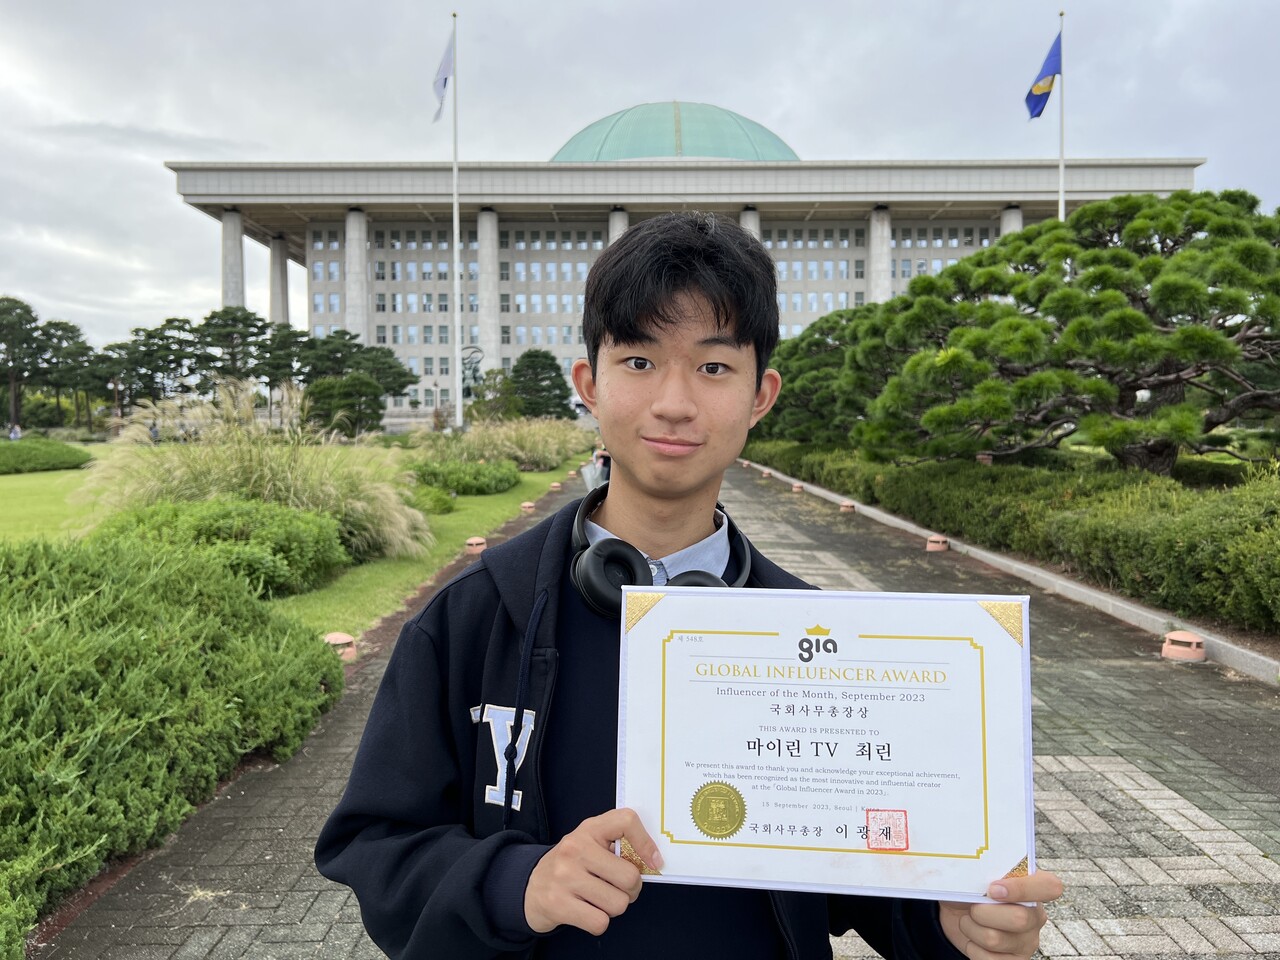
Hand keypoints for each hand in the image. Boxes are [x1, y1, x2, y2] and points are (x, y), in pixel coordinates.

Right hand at [524, 808, 662, 935]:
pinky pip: (600, 922)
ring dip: (614, 907)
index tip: (653, 861)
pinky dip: (599, 921)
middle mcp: (575, 848)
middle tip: (619, 888)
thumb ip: (618, 844)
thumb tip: (652, 862)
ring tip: (600, 898)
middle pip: (630, 876)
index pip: (626, 821)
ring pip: (618, 903)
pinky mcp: (558, 903)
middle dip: (631, 889)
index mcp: (589, 829)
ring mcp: (565, 876)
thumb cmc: (571, 865)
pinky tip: (588, 910)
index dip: (646, 843)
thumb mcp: (591, 843)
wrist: (530, 887)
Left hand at [938, 871, 1063, 958]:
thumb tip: (968, 875)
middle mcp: (1036, 916)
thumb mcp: (975, 875)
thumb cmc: (971, 890)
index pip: (1049, 887)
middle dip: (982, 911)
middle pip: (1019, 918)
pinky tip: (974, 939)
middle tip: (972, 907)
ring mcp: (1028, 941)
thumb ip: (980, 872)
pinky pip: (989, 959)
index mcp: (1033, 887)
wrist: (958, 916)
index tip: (992, 889)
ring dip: (970, 928)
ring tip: (969, 921)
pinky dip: (972, 947)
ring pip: (995, 939)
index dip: (1021, 889)